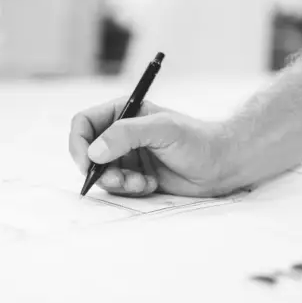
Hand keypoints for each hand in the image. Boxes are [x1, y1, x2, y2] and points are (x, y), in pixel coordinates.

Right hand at [68, 98, 241, 197]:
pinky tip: (150, 185)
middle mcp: (122, 134)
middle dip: (100, 170)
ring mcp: (128, 156)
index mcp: (123, 112)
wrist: (222, 165)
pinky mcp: (135, 176)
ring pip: (102, 173)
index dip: (79, 143)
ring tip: (140, 183)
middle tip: (119, 180)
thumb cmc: (197, 140)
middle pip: (88, 153)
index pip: (84, 123)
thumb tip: (94, 151)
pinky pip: (117, 187)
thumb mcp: (162, 129)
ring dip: (117, 182)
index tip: (87, 162)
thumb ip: (126, 134)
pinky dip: (129, 190)